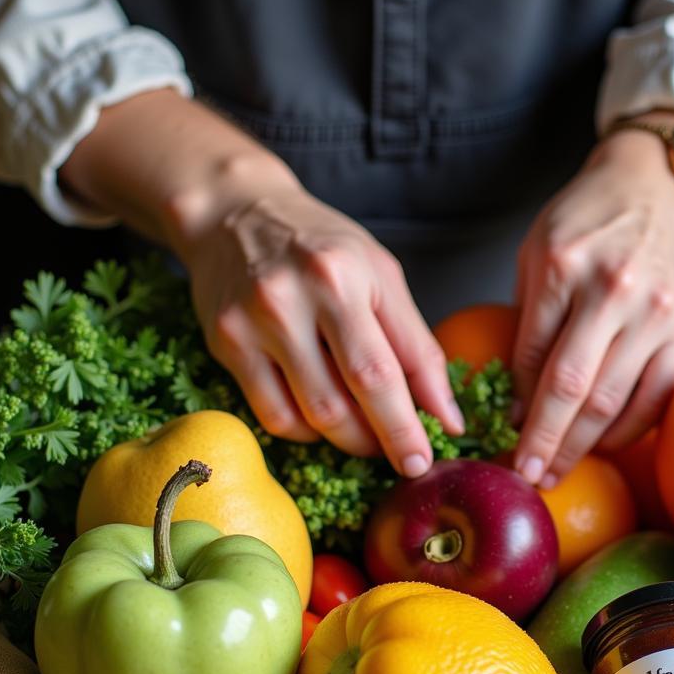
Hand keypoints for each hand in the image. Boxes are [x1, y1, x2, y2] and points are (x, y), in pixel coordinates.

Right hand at [60, 90, 461, 477]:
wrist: (234, 213)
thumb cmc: (322, 248)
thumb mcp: (382, 278)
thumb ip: (418, 348)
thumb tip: (448, 417)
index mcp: (342, 278)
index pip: (382, 372)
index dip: (405, 426)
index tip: (423, 461)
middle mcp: (291, 299)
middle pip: (343, 401)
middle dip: (381, 441)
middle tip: (403, 456)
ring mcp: (251, 324)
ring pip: (308, 416)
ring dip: (347, 440)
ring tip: (367, 435)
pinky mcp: (225, 343)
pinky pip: (272, 415)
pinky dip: (305, 431)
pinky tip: (322, 419)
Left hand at [511, 125, 673, 488]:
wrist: (652, 189)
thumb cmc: (585, 223)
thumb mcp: (536, 254)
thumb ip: (527, 324)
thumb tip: (520, 406)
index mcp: (562, 265)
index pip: (532, 356)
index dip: (518, 407)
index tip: (505, 440)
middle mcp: (613, 288)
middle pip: (572, 388)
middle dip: (545, 442)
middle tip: (527, 477)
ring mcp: (656, 311)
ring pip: (614, 400)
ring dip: (582, 447)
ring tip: (557, 473)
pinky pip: (656, 397)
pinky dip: (628, 430)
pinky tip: (603, 446)